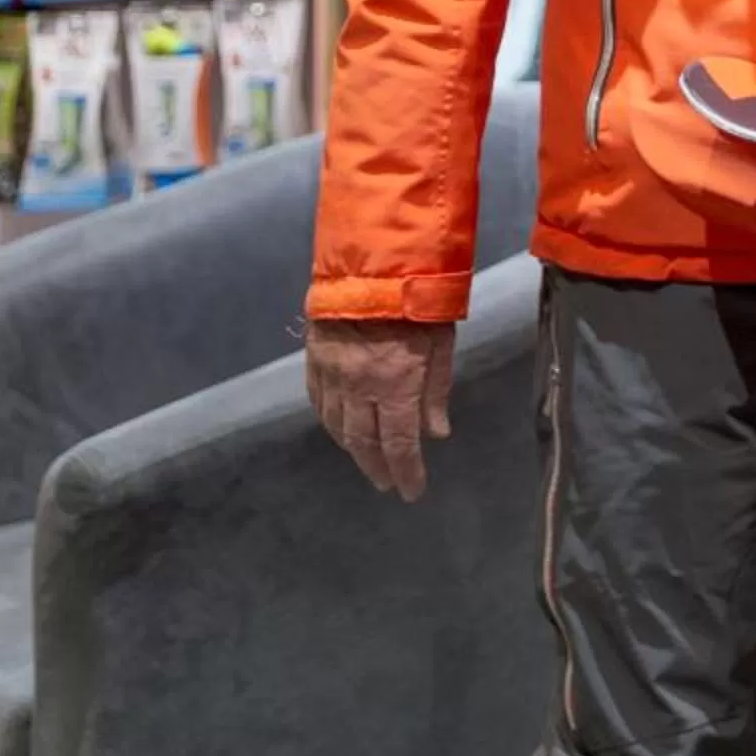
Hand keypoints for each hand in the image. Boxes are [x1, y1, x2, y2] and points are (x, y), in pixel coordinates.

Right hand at [305, 317, 455, 501]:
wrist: (370, 264)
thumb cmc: (419, 301)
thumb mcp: (441, 342)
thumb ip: (436, 390)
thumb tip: (436, 434)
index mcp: (394, 383)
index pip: (398, 442)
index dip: (405, 471)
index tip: (411, 492)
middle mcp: (358, 386)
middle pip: (363, 440)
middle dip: (377, 466)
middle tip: (388, 482)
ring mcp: (331, 374)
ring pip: (337, 426)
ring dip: (353, 449)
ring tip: (368, 461)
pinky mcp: (314, 361)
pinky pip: (318, 403)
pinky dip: (330, 423)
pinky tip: (339, 431)